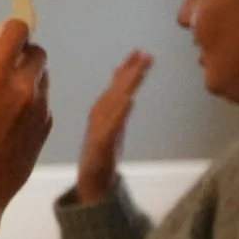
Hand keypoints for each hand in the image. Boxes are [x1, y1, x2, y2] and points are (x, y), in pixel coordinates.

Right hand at [0, 19, 52, 225]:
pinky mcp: (47, 126)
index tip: (3, 36)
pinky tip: (11, 120)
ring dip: (28, 77)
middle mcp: (23, 89)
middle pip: (37, 52)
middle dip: (22, 53)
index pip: (18, 31)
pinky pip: (43, 100)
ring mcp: (40, 109)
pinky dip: (31, 100)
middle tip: (4, 65)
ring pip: (43, 76)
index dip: (11, 29)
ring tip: (3, 98)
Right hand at [75, 51, 153, 205]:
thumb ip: (118, 111)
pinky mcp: (101, 146)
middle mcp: (101, 117)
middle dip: (130, 72)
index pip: (118, 87)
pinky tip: (128, 101)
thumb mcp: (112, 130)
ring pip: (114, 104)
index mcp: (104, 112)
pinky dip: (119, 114)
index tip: (141, 52)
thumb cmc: (101, 158)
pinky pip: (110, 127)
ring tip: (138, 70)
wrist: (93, 185)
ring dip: (125, 86)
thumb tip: (127, 92)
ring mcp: (100, 130)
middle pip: (117, 91)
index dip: (128, 69)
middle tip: (145, 54)